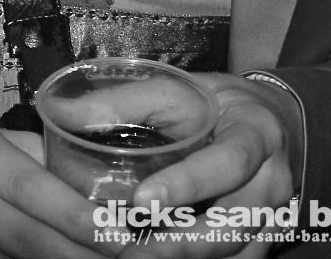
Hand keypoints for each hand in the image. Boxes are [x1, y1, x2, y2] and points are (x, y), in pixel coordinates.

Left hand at [117, 74, 294, 256]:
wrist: (271, 123)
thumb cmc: (213, 103)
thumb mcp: (174, 88)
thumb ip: (121, 102)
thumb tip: (57, 111)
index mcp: (256, 134)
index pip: (228, 163)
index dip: (187, 184)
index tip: (142, 200)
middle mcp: (273, 184)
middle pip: (233, 224)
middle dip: (182, 243)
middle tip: (131, 252)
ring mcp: (273, 220)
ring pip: (235, 253)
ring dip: (186, 258)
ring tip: (136, 258)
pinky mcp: (261, 242)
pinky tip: (156, 258)